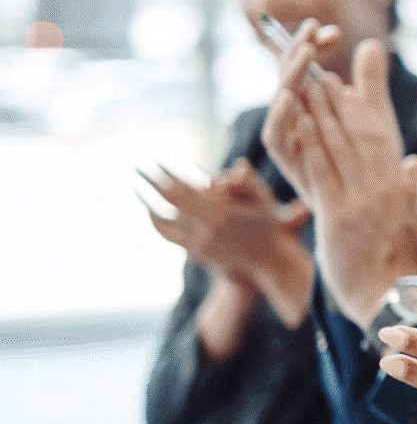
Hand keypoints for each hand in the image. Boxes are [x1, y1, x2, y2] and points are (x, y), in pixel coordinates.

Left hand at [143, 161, 310, 285]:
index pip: (185, 192)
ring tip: (138, 189)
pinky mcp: (197, 254)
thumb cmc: (270, 226)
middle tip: (138, 169)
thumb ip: (245, 183)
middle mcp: (207, 231)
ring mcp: (200, 245)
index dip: (168, 177)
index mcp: (222, 215)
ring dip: (148, 204)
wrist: (270, 261)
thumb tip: (222, 176)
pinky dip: (158, 224)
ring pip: (164, 223)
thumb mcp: (264, 200)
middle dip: (152, 185)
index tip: (157, 162)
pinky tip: (152, 213)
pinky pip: (170, 236)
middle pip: (170, 204)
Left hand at [261, 27, 416, 325]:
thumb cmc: (403, 266)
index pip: (379, 139)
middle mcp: (380, 187)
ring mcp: (359, 199)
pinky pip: (322, 172)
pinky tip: (298, 123)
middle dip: (337, 103)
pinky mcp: (338, 215)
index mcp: (399, 188)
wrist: (390, 298)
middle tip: (319, 77)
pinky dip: (310, 144)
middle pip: (357, 134)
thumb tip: (415, 164)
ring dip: (320, 113)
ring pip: (337, 146)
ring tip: (305, 89)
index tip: (346, 88)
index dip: (360, 110)